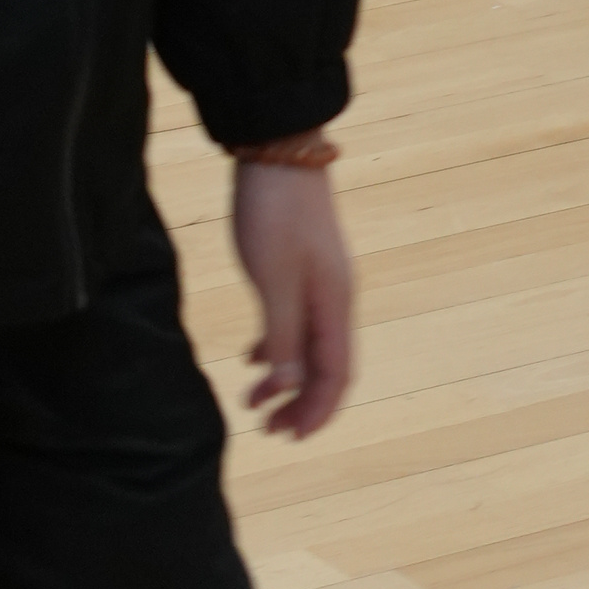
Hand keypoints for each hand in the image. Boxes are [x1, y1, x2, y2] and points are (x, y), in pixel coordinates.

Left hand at [232, 159, 355, 440]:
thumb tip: (286, 386)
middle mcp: (334, 298)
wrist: (278, 151)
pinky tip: (252, 356)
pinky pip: (294, 321)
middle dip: (299, 402)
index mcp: (334, 304)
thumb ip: (281, 334)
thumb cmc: (274, 212)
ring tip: (255, 402)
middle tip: (265, 428)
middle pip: (325, 366)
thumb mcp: (272, 279)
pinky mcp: (299, 267)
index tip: (289, 437)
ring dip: (286, 378)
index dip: (316, 411)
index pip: (335, 375)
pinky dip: (276, 346)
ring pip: (309, 345)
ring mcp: (319, 282)